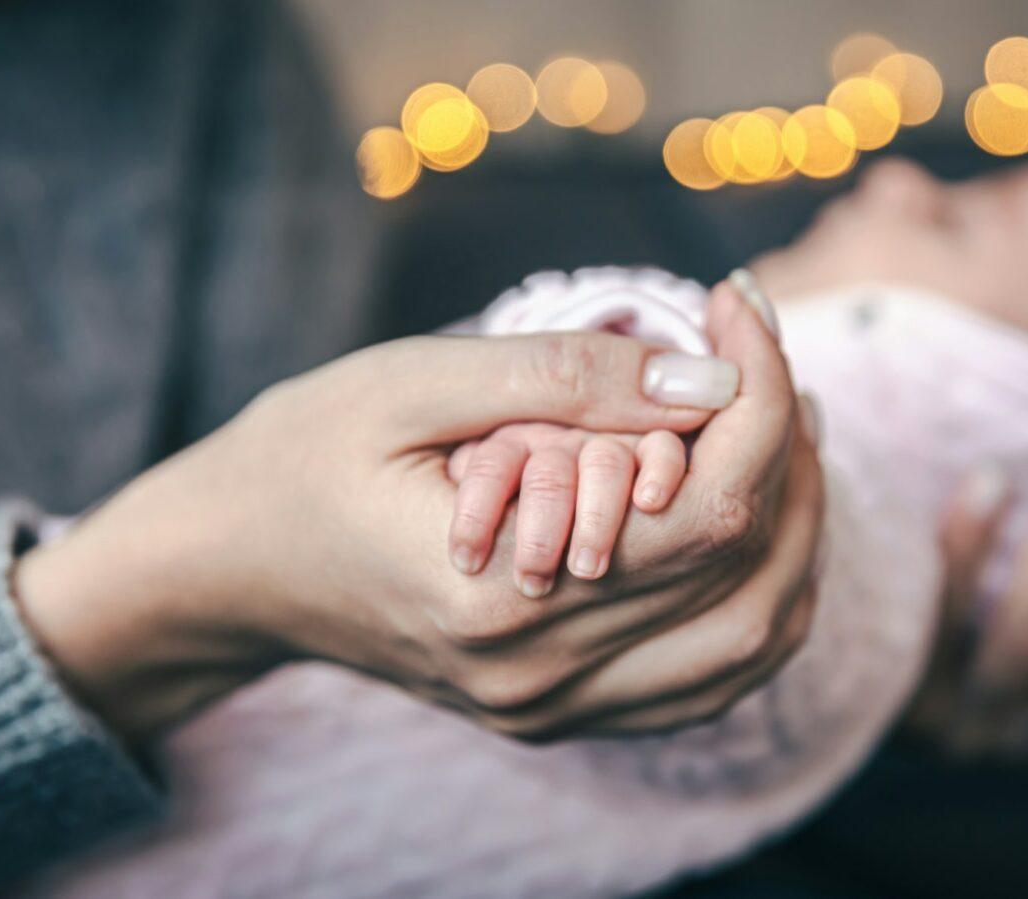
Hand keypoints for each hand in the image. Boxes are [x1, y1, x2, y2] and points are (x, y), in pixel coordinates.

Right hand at [15, 278, 820, 744]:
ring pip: (752, 642)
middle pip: (750, 576)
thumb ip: (562, 378)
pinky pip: (710, 680)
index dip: (760, 393)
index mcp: (498, 596)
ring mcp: (551, 709)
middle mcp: (538, 676)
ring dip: (796, 530)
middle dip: (791, 449)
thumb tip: (713, 372)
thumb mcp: (407, 384)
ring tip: (779, 424)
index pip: (706, 509)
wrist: (231, 570)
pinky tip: (750, 518)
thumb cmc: (302, 458)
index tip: (739, 300)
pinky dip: (761, 596)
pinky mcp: (556, 712)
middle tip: (767, 355)